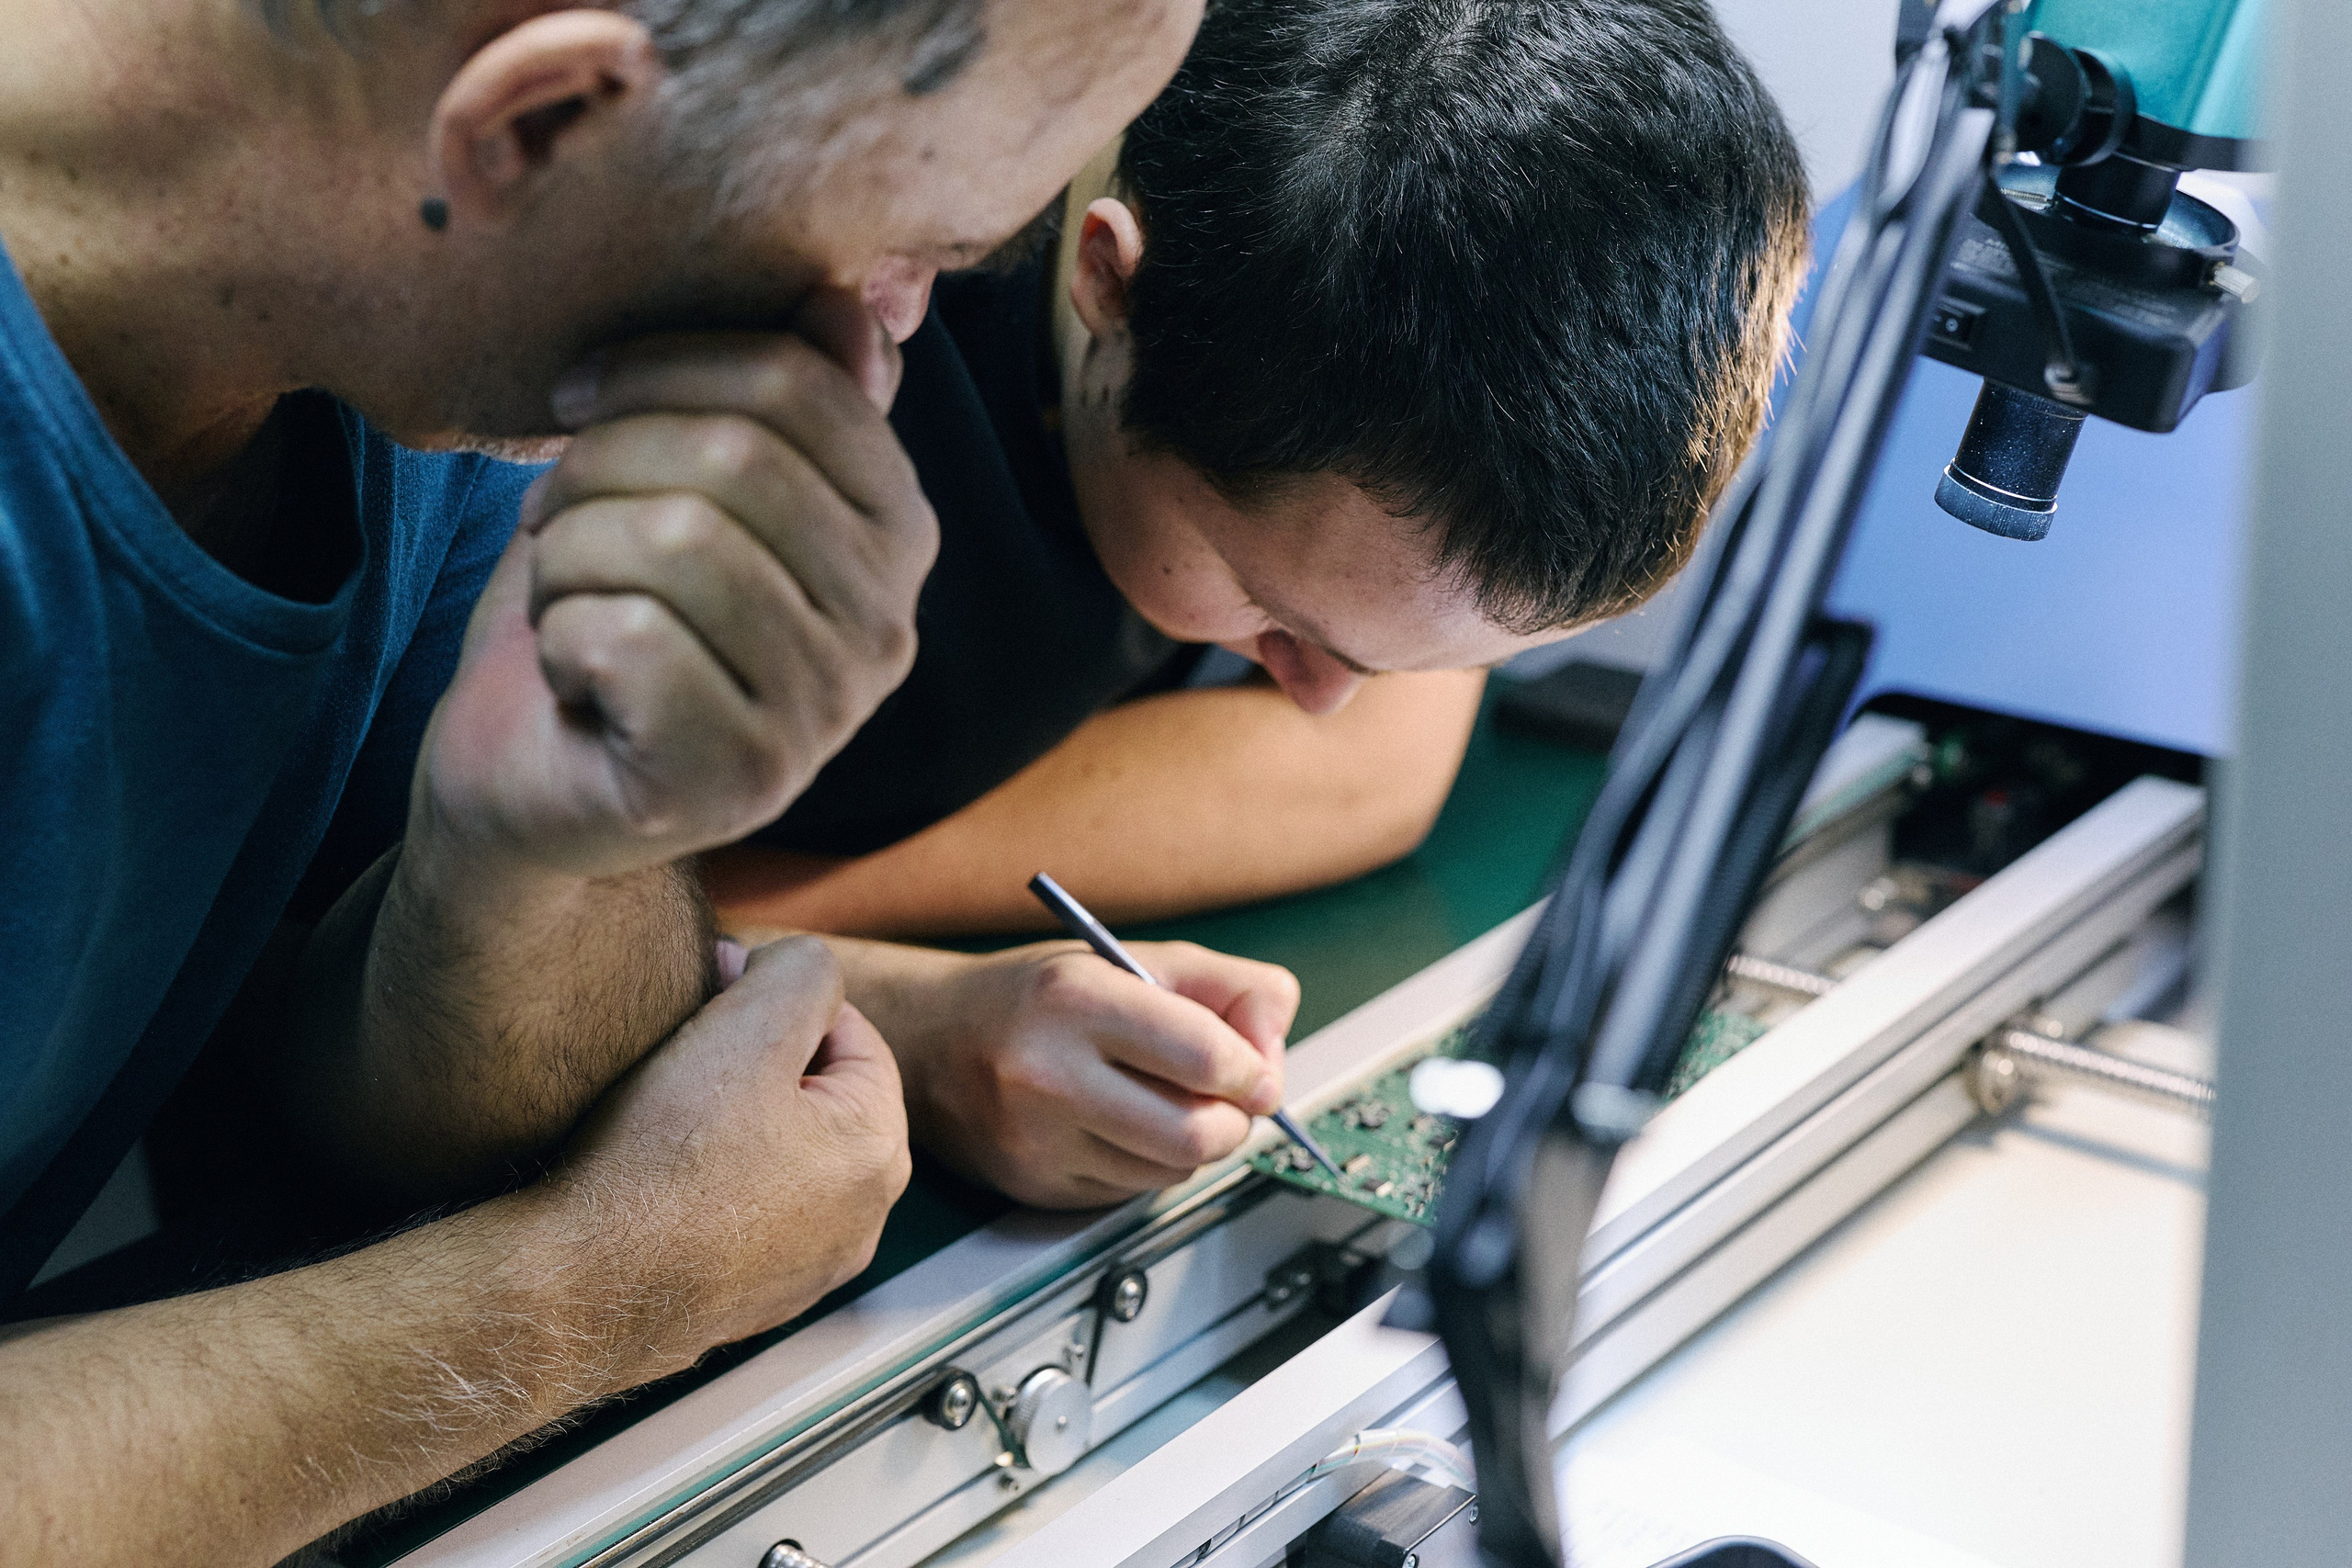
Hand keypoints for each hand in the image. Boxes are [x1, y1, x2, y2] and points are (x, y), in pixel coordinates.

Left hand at [419, 289, 937, 879]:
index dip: (661, 365)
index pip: (799, 384)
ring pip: (675, 543)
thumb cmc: (609, 611)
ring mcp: (825, 715)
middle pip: (733, 458)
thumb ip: (779, 395)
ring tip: (566, 595)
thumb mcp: (684, 477)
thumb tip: (843, 298)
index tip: (579, 400)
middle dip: (599, 466)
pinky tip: (574, 675)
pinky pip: (632, 640)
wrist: (528, 777)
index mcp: (897, 533)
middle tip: (553, 514)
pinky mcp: (741, 781)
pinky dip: (562, 637)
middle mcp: (888, 628)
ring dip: (571, 555)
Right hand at [555, 936, 911, 1375]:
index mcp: (878, 1149)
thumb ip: (801, 971)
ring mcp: (809, 1266)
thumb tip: (801, 968)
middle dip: (758, 1055)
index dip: (774, 995)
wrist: (579, 1289)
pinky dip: (712, 1180)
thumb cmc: (661, 1164)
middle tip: (687, 1045)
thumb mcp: (745, 1028)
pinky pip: (746, 1207)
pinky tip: (661, 1170)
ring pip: (781, 1149)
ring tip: (669, 1108)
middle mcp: (862, 1218)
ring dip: (733, 1116)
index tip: (713, 995)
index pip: (849, 1030)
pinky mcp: (755, 1296)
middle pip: (818, 1091)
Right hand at [889, 941, 1301, 1208]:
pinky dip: (1147, 1163)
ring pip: (1172, 1171)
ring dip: (1191, 1144)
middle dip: (1232, 1120)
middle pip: (1197, 1134)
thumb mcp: (1130, 957)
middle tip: (1224, 1098)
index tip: (1254, 1070)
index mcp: (1076, 1000)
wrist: (930, 1040)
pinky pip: (1133, 1192)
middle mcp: (1048, 1074)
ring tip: (1163, 1102)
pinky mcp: (1036, 1186)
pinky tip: (1119, 1125)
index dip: (1252, 1070)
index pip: (1205, 1057)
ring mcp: (1037, 1140)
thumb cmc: (1035, 996)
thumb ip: (1226, 987)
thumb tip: (1273, 1050)